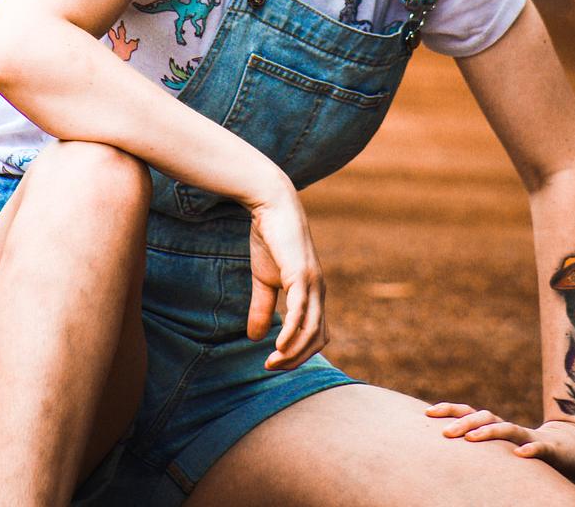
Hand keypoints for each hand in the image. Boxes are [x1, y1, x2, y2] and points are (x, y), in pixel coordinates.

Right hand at [246, 180, 327, 371]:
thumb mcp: (264, 279)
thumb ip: (263, 307)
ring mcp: (313, 283)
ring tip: (272, 361)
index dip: (299, 352)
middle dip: (296, 358)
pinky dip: (292, 333)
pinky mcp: (301, 275)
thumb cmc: (270, 239)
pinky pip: (301, 312)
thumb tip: (256, 338)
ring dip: (293, 351)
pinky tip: (278, 346)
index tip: (274, 361)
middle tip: (271, 367)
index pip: (316, 334)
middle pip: (318, 338)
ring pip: (312, 330)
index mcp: (313, 292)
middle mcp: (319, 291)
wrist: (272, 206)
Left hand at [425, 403, 574, 478]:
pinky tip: (520, 455)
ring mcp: (529, 437)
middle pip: (483, 416)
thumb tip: (444, 453)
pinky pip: (539, 447)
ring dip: (489, 432)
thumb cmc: (531, 450)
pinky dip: (529, 450)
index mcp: (496, 427)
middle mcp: (509, 428)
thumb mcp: (501, 451)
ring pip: (507, 429)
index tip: (426, 412)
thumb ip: (480, 449)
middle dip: (462, 424)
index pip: (468, 412)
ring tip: (472, 440)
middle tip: (444, 434)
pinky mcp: (551, 449)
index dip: (448, 410)